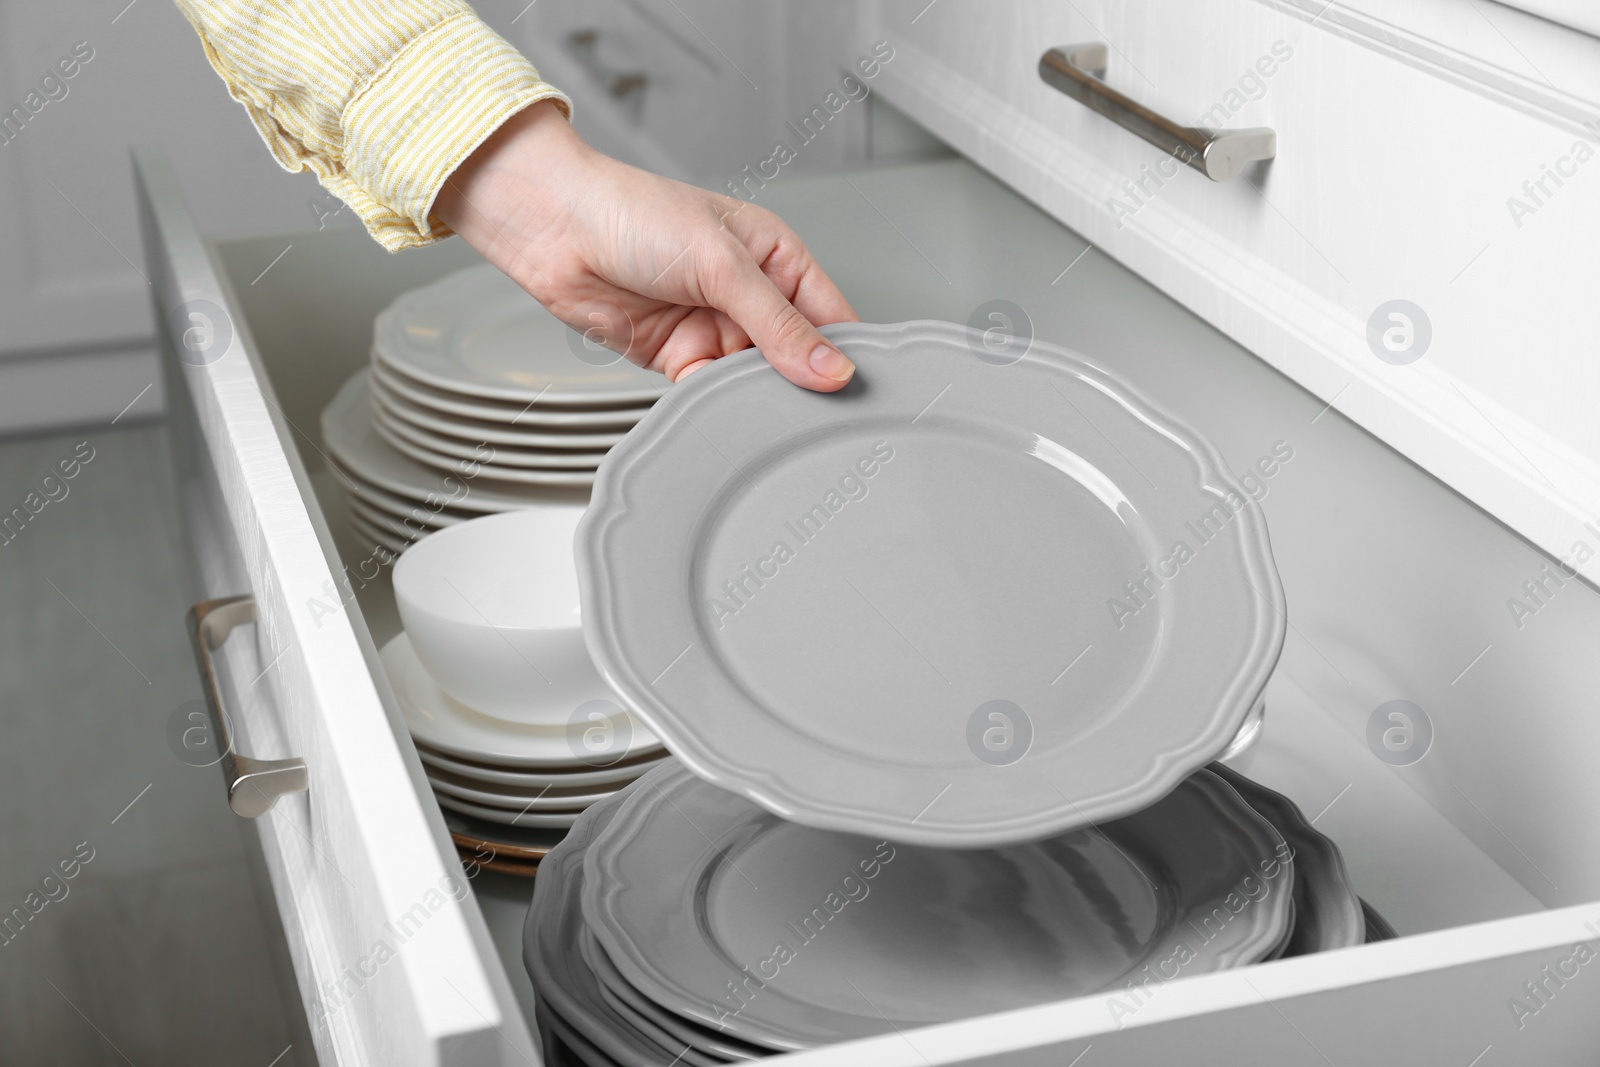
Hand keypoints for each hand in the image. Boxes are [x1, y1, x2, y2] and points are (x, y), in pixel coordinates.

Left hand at [433, 100, 858, 391]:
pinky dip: (716, 405)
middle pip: (795, 357)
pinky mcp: (679, 356)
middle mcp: (750, 294)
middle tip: (815, 417)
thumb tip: (831, 368)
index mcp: (777, 257)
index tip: (858, 394)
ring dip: (756, 398)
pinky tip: (722, 413)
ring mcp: (714, 327)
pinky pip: (710, 392)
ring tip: (768, 415)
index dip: (846, 356)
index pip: (831, 316)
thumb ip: (779, 323)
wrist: (555, 230)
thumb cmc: (633, 214)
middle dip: (802, 385)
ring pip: (753, 380)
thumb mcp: (723, 264)